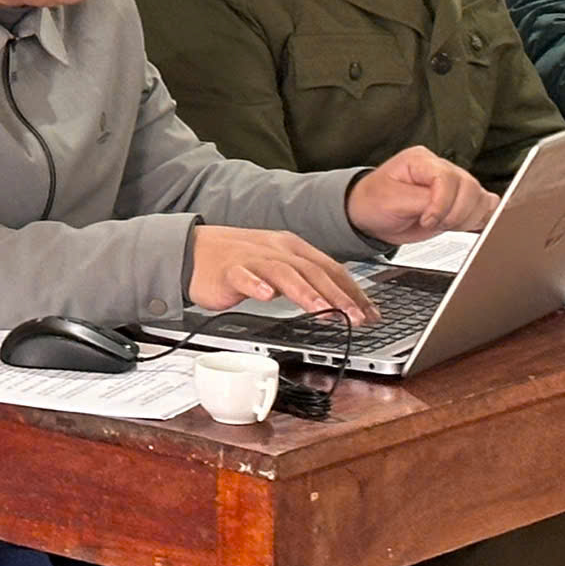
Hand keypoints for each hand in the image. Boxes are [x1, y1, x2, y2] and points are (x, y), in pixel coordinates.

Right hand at [188, 226, 374, 325]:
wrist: (192, 251)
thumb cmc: (239, 262)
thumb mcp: (277, 267)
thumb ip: (304, 280)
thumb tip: (339, 301)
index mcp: (292, 248)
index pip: (330, 268)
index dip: (353, 291)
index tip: (372, 314)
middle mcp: (276, 249)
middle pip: (313, 270)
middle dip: (338, 295)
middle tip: (357, 318)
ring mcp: (252, 258)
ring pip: (283, 272)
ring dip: (305, 292)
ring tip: (322, 310)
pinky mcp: (228, 269)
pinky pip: (243, 276)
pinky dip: (255, 284)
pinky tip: (265, 296)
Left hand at [347, 146, 498, 244]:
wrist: (371, 216)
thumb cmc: (373, 203)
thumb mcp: (391, 201)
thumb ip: (423, 202)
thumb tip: (449, 205)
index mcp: (421, 161)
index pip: (448, 178)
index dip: (442, 204)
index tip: (427, 220)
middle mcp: (441, 169)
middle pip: (470, 188)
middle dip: (455, 214)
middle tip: (433, 224)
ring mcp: (454, 185)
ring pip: (481, 198)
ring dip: (467, 218)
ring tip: (443, 225)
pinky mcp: (461, 202)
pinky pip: (485, 206)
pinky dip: (480, 219)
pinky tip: (463, 225)